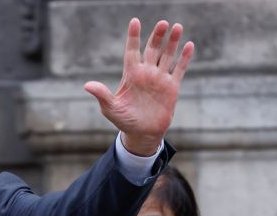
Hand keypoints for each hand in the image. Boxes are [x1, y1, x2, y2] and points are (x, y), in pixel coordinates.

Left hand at [84, 18, 194, 155]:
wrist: (142, 133)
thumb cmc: (124, 121)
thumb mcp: (111, 109)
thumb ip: (102, 95)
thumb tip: (87, 85)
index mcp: (131, 75)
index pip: (132, 51)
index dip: (133, 37)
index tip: (135, 21)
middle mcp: (146, 73)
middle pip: (152, 49)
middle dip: (157, 36)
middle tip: (163, 23)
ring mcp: (160, 79)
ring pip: (167, 55)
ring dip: (172, 42)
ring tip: (176, 27)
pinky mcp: (172, 87)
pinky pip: (179, 69)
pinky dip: (184, 58)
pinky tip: (189, 45)